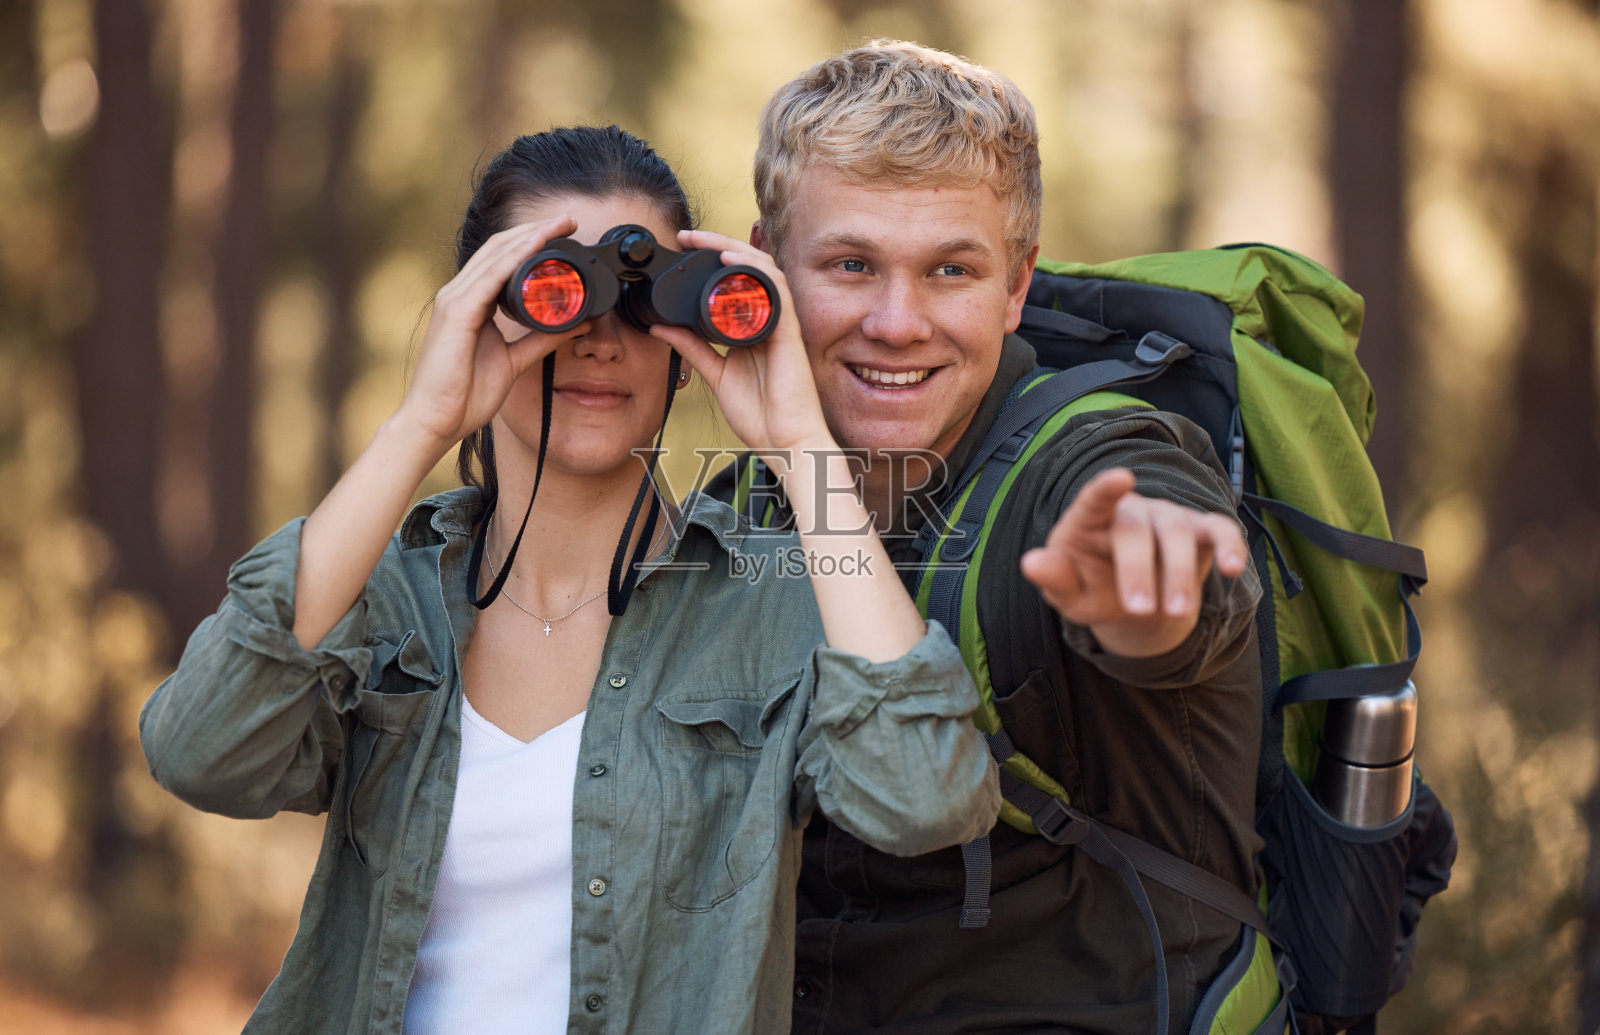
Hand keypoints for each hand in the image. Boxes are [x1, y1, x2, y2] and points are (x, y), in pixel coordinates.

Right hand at [394, 215, 587, 453]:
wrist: (436, 420)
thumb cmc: (464, 394)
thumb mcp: (513, 361)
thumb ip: (540, 340)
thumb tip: (574, 324)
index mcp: (470, 303)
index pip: (501, 259)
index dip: (531, 241)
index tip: (562, 233)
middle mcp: (459, 294)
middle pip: (498, 248)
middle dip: (534, 230)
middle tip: (568, 219)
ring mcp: (454, 300)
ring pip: (495, 256)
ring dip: (529, 237)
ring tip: (558, 225)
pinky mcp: (456, 313)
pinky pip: (489, 279)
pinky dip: (514, 259)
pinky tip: (535, 247)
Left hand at [647, 230, 835, 459]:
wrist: (785, 442)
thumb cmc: (761, 415)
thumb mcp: (716, 375)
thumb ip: (692, 349)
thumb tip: (662, 328)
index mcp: (752, 328)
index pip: (735, 281)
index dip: (711, 259)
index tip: (683, 249)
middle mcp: (768, 320)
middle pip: (749, 267)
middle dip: (718, 244)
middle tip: (688, 236)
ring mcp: (780, 323)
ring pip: (763, 270)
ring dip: (734, 248)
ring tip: (706, 240)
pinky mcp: (789, 332)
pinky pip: (776, 290)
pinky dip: (755, 270)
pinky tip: (733, 259)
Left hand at [1020, 468, 1248, 657]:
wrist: (1132, 600)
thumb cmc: (1092, 585)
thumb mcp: (1069, 592)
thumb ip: (1054, 577)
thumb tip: (1030, 563)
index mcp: (1090, 520)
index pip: (1094, 500)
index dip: (1105, 488)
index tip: (1121, 478)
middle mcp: (1132, 511)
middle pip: (1136, 529)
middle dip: (1138, 570)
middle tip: (1140, 610)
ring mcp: (1168, 517)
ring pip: (1177, 533)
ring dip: (1178, 574)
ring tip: (1177, 612)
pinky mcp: (1201, 531)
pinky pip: (1220, 531)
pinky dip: (1229, 546)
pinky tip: (1232, 568)